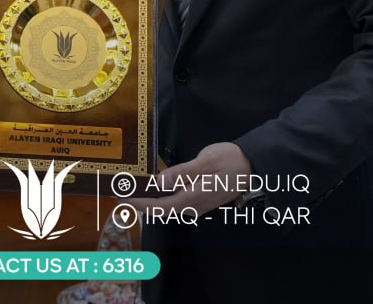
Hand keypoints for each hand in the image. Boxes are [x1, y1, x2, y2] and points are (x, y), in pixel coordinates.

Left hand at [126, 142, 251, 215]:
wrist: (253, 166)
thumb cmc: (230, 160)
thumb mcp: (206, 161)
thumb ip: (182, 173)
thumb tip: (159, 183)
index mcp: (194, 197)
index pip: (160, 206)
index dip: (139, 204)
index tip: (122, 199)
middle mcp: (193, 206)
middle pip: (161, 211)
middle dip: (139, 205)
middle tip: (119, 195)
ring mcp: (196, 205)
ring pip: (167, 208)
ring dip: (148, 203)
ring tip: (130, 193)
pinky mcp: (198, 201)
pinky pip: (175, 204)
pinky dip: (160, 199)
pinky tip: (153, 191)